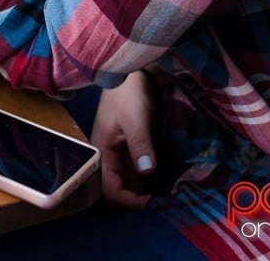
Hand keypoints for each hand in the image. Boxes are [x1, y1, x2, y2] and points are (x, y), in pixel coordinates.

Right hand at [90, 71, 156, 208]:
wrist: (134, 69)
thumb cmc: (128, 92)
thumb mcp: (134, 118)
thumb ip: (140, 145)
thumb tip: (148, 172)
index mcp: (101, 152)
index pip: (109, 190)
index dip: (129, 200)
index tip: (152, 200)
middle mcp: (110, 156)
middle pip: (120, 189)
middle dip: (139, 198)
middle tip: (163, 198)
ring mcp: (123, 152)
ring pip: (132, 181)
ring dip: (147, 188)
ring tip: (168, 190)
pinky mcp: (135, 146)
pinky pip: (141, 168)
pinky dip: (152, 176)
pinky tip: (167, 177)